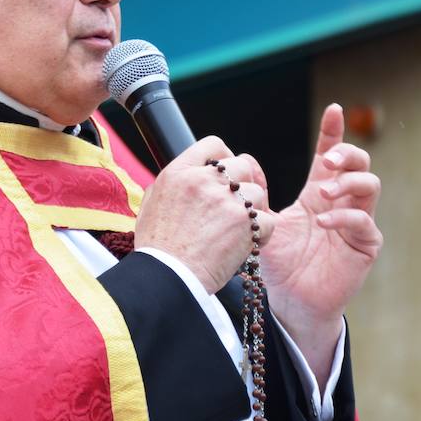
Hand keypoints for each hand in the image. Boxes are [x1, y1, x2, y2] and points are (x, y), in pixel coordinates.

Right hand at [134, 136, 278, 293]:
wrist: (167, 276)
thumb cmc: (157, 246)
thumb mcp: (152, 203)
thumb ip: (174, 184)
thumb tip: (189, 176)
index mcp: (179, 172)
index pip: (212, 145)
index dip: (224, 156)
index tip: (226, 172)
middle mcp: (204, 180)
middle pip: (241, 165)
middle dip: (242, 183)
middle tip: (237, 203)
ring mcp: (227, 201)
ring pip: (257, 193)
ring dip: (253, 210)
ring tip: (240, 228)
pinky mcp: (246, 224)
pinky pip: (268, 220)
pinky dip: (262, 233)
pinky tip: (248, 243)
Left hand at [262, 104, 382, 366]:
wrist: (289, 301)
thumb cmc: (278, 263)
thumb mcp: (263, 224)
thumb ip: (258, 197)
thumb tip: (245, 164)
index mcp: (318, 192)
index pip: (329, 155)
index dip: (333, 132)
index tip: (332, 110)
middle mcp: (340, 202)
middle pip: (359, 163)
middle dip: (346, 154)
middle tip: (327, 161)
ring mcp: (356, 222)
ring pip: (370, 186)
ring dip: (348, 182)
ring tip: (324, 191)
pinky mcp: (364, 245)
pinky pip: (364, 222)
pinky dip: (345, 216)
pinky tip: (325, 221)